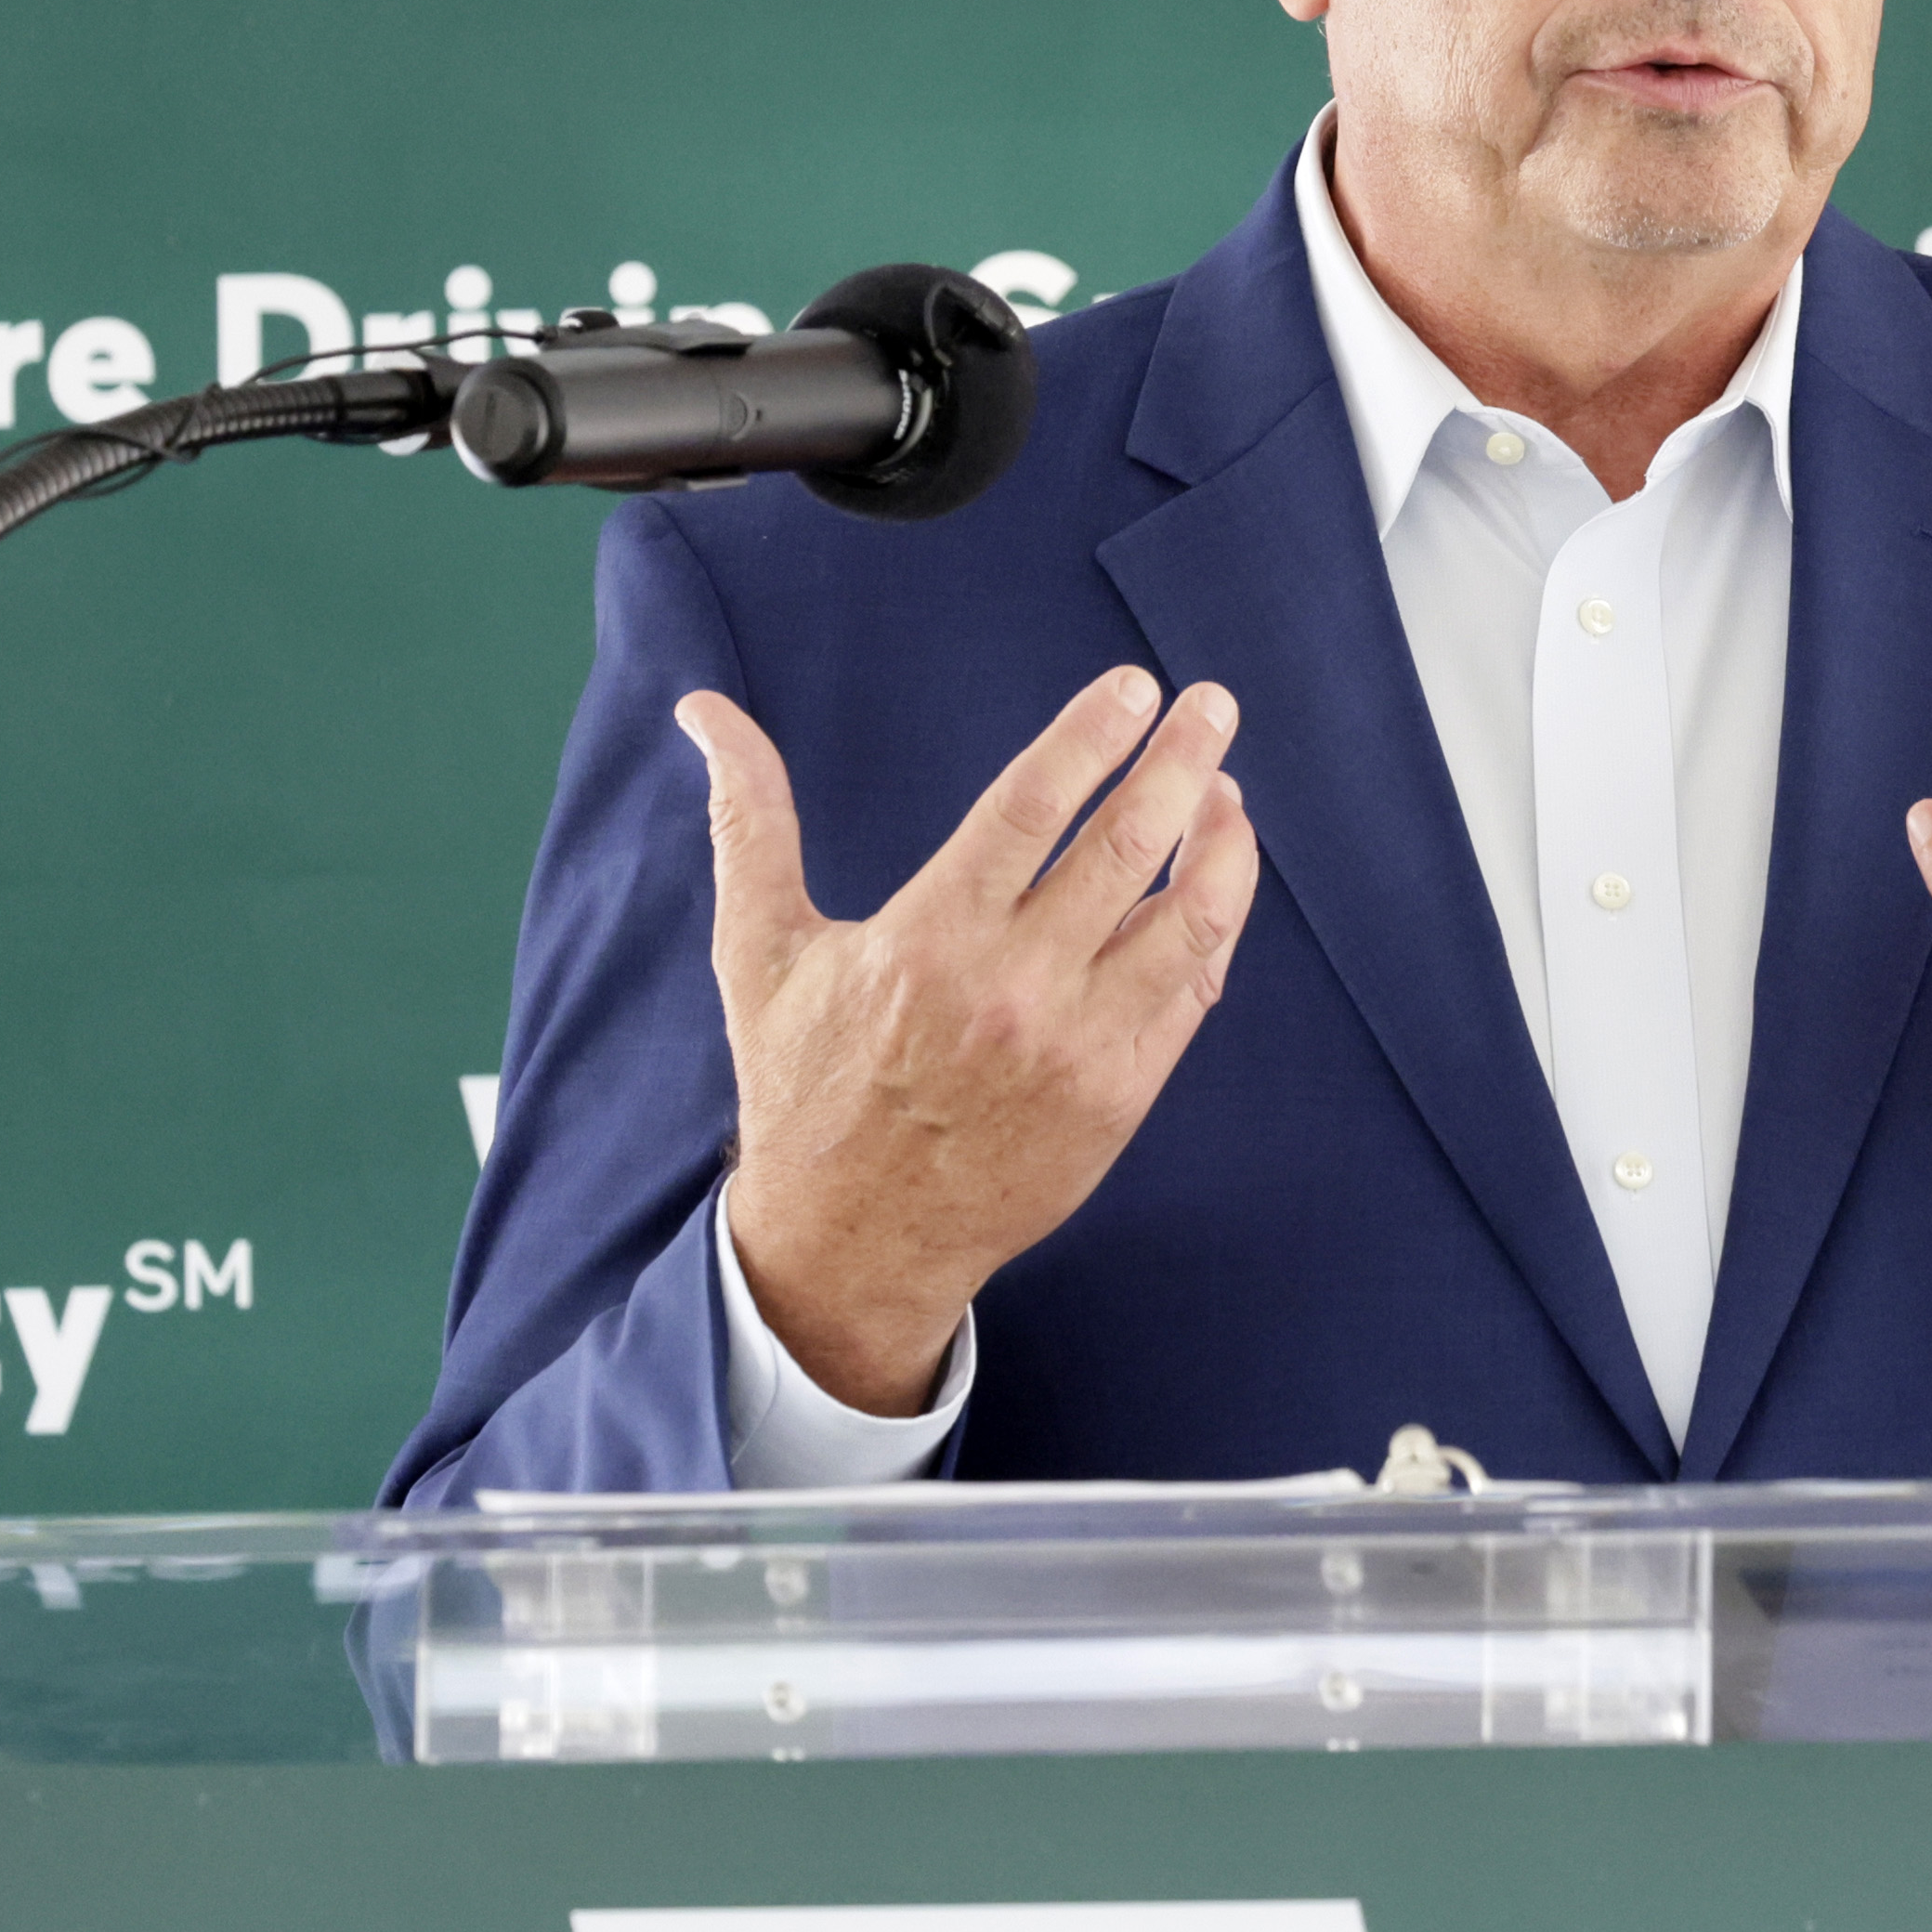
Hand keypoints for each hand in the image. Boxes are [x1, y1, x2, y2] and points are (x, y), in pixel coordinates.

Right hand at [681, 668, 1257, 1414]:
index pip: (1033, 806)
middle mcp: (1014, 988)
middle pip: (1127, 845)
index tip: (1135, 688)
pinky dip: (1214, 925)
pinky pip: (1192, 992)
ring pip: (1185, 919)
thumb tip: (705, 714)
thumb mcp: (761, 951)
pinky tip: (1216, 882)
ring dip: (1221, 842)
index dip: (1092, 736)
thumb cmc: (805, 1088)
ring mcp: (1078, 1045)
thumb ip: (749, 822)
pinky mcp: (1120, 1096)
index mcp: (930, 939)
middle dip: (1182, 759)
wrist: (851, 1242)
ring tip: (1226, 791)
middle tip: (1212, 706)